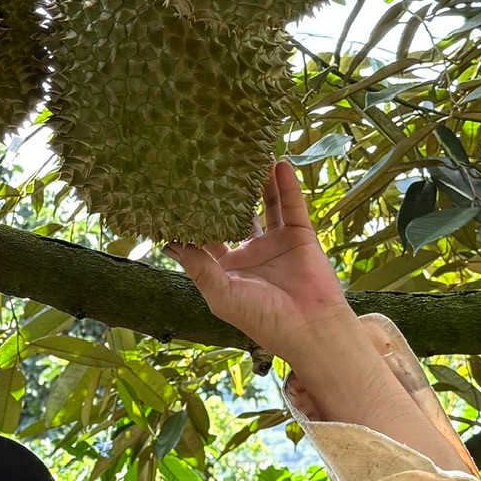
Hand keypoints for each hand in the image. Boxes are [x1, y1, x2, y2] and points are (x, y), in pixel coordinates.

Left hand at [169, 164, 468, 470]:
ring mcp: (274, 242)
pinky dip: (285, 184)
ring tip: (245, 152)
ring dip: (256, 181)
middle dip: (223, 191)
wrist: (311, 328)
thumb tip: (168, 243)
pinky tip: (277, 162)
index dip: (192, 217)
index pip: (205, 236)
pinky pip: (291, 204)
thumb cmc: (262, 318)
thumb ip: (198, 266)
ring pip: (263, 203)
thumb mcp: (221, 294)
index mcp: (226, 269)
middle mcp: (249, 252)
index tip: (176, 191)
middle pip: (233, 213)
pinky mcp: (299, 235)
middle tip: (209, 161)